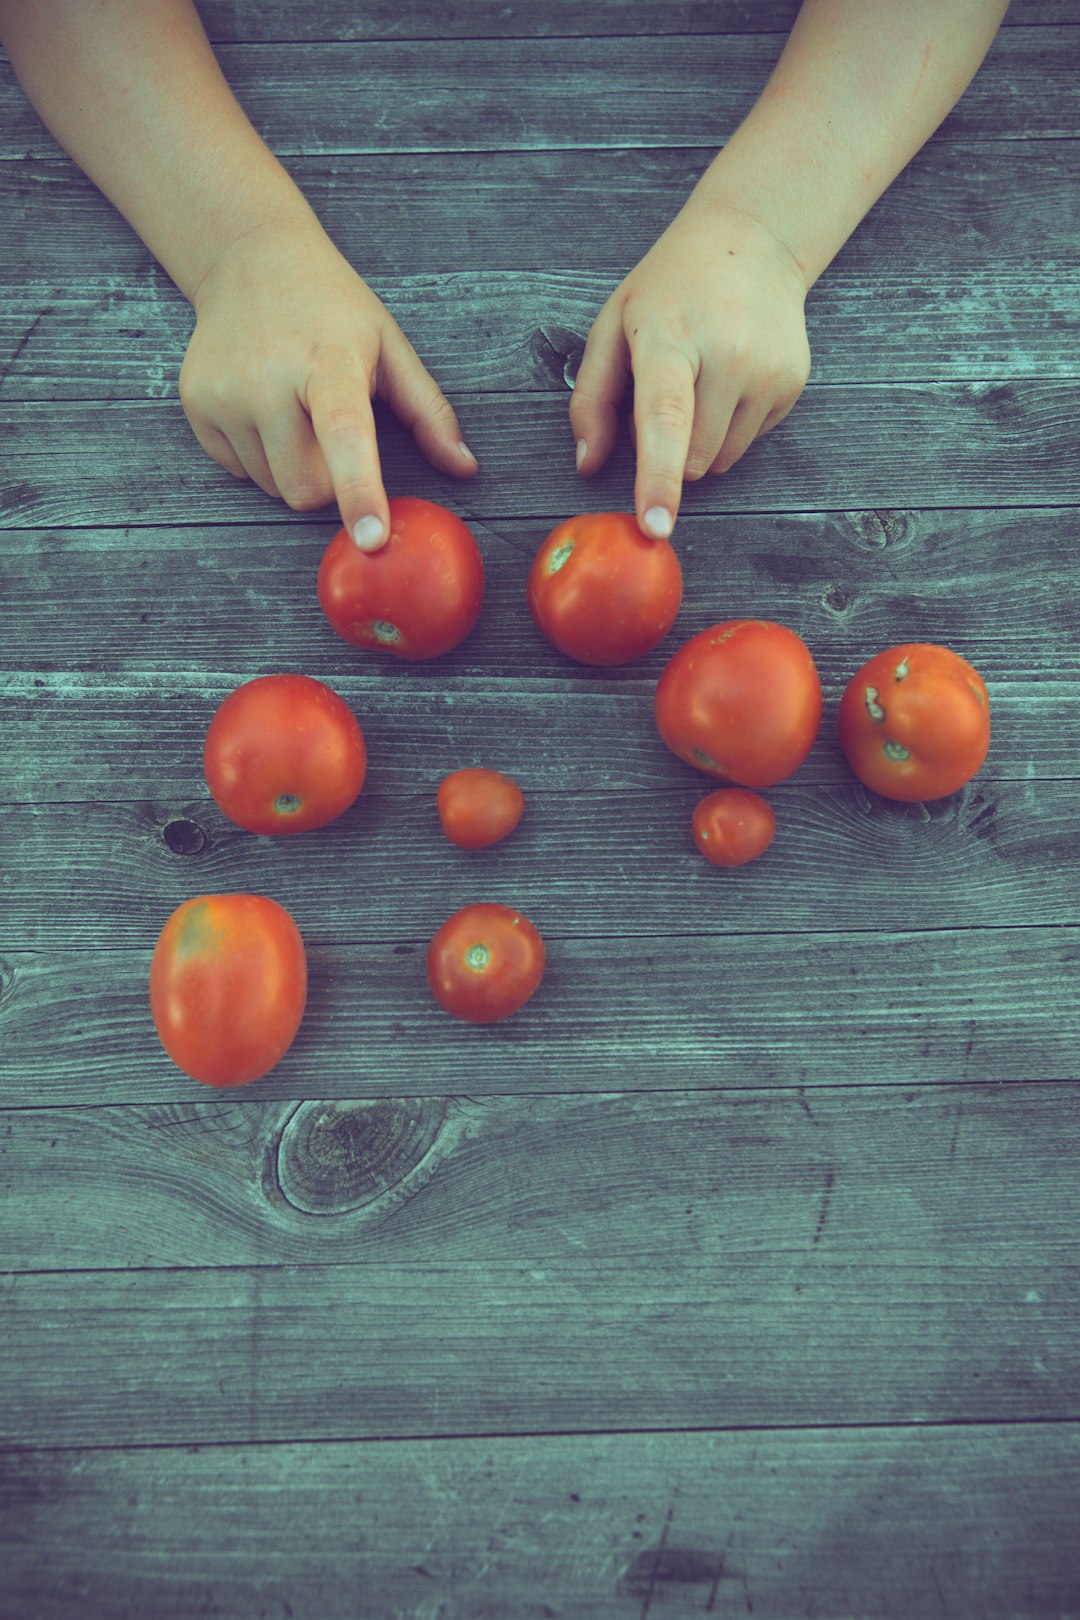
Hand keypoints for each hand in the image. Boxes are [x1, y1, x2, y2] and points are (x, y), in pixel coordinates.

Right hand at [178, 218, 476, 549]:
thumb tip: (466, 468)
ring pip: (272, 488)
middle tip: (333, 435)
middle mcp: (268, 378)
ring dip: (293, 469)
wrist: (250, 258)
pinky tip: (263, 409)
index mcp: (329, 362)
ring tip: (295, 412)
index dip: (359, 491)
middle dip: (330, 484)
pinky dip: (259, 457)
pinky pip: (237, 471)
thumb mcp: (389, 346)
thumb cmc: (331, 308)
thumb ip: (429, 411)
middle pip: (306, 490)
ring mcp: (225, 392)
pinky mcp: (196, 404)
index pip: (346, 437)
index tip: (370, 537)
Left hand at [569, 199, 810, 538]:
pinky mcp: (794, 384)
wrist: (752, 243)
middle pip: (691, 458)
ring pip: (720, 461)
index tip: (656, 525)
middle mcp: (729, 355)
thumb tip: (586, 465)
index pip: (664, 418)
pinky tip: (730, 379)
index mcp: (671, 336)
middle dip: (669, 449)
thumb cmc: (670, 289)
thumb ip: (591, 399)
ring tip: (700, 381)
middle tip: (668, 390)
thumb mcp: (613, 326)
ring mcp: (769, 371)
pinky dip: (730, 427)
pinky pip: (748, 443)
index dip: (658, 477)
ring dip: (700, 443)